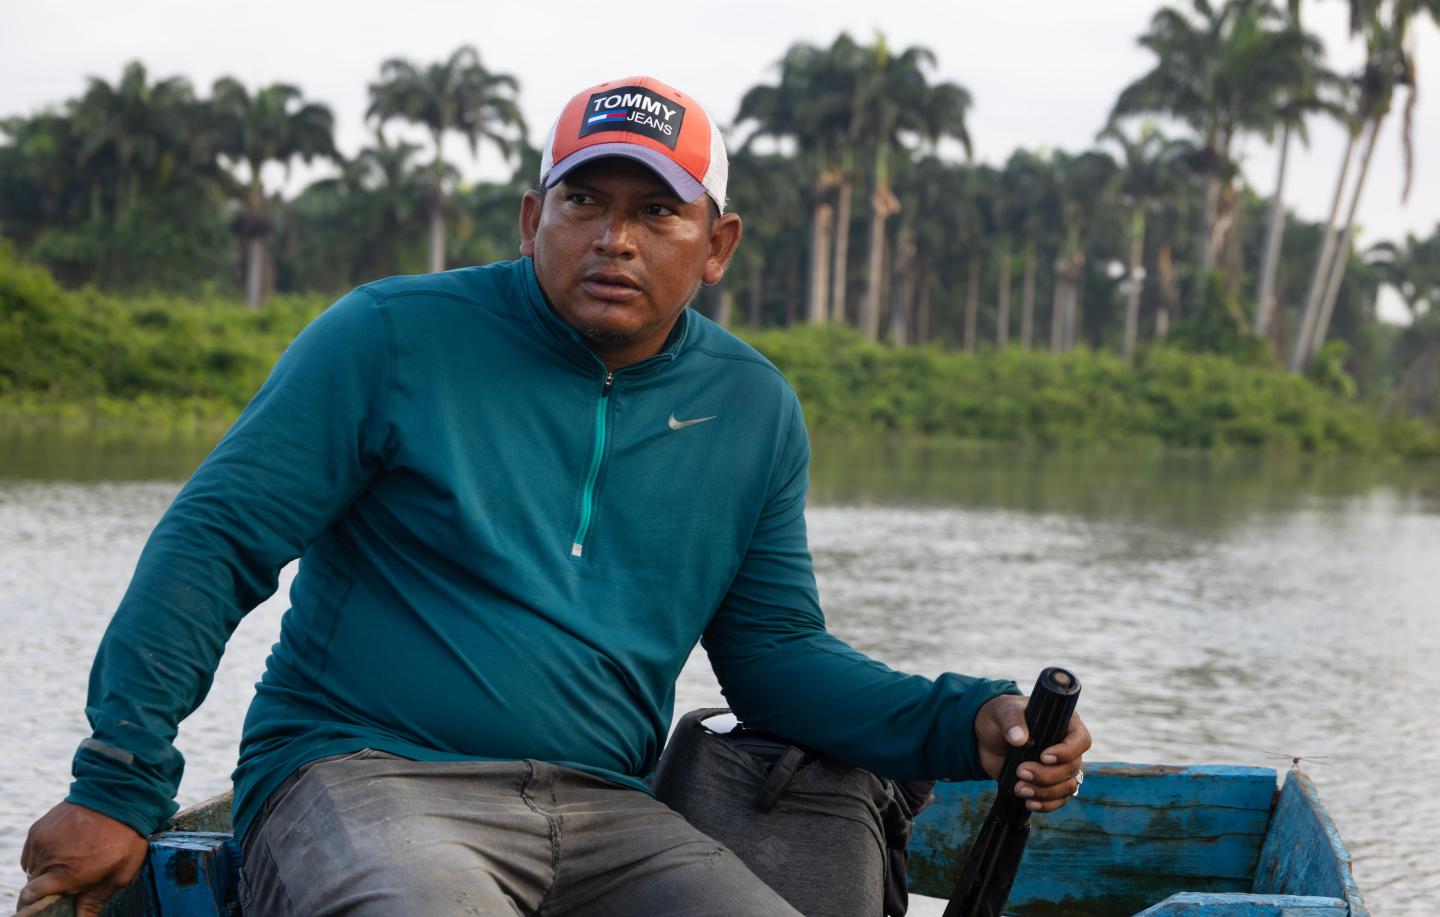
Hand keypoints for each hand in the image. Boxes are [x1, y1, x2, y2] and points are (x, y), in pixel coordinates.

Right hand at [18, 802, 147, 915]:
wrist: (120, 794)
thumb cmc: (125, 836)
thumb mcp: (120, 873)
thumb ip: (95, 900)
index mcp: (67, 873)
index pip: (31, 898)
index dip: (34, 906)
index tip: (46, 906)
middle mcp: (47, 858)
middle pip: (33, 885)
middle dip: (49, 887)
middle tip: (73, 880)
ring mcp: (40, 841)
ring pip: (32, 868)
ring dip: (46, 870)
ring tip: (72, 860)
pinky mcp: (38, 828)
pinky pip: (32, 852)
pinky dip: (43, 855)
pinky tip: (65, 849)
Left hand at [974, 694, 1091, 813]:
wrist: (987, 739)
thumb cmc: (1000, 717)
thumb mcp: (1002, 712)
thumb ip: (1011, 721)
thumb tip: (1020, 738)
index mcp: (1064, 724)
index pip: (1080, 740)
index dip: (1066, 752)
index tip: (1044, 757)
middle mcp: (1068, 747)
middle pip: (1072, 768)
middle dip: (1047, 775)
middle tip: (1021, 771)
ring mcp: (1061, 768)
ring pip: (1067, 787)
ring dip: (1044, 792)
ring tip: (1019, 789)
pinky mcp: (1051, 785)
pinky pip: (1059, 800)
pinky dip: (1046, 804)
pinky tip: (1029, 802)